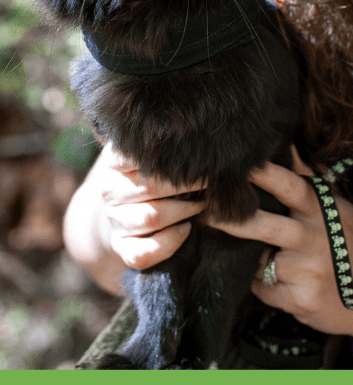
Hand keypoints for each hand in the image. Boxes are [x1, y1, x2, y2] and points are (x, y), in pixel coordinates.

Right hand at [91, 141, 206, 270]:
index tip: (196, 155)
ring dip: (183, 211)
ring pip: (150, 217)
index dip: (166, 157)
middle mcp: (110, 189)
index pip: (131, 154)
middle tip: (210, 180)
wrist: (141, 209)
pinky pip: (142, 252)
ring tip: (201, 204)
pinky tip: (187, 229)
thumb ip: (170, 142)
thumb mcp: (163, 152)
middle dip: (187, 184)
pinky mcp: (123, 248)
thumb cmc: (164, 172)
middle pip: (150, 186)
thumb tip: (201, 132)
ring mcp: (115, 220)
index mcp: (116, 160)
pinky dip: (169, 242)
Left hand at [209, 147, 352, 335]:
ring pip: (259, 260)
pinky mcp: (298, 299)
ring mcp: (307, 271)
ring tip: (261, 255)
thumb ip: (310, 181)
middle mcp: (315, 239)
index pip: (290, 186)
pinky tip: (282, 283)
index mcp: (323, 211)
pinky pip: (263, 288)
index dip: (264, 174)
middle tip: (209, 213)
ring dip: (252, 258)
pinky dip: (264, 284)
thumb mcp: (338, 209)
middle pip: (267, 225)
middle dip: (235, 219)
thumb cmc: (349, 244)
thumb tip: (286, 145)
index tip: (238, 164)